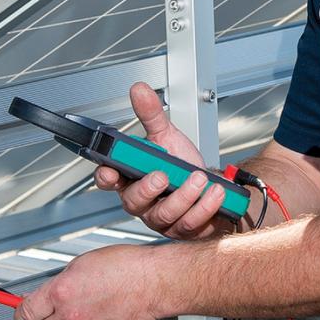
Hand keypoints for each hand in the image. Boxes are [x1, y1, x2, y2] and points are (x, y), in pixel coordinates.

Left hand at [14, 245, 160, 319]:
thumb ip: (59, 282)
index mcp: (62, 291)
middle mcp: (70, 315)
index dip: (21, 313)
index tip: (22, 313)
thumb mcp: (83, 262)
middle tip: (53, 311)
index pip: (25, 312)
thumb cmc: (124, 266)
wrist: (151, 281)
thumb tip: (43, 294)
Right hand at [94, 81, 230, 239]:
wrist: (212, 185)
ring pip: (164, 214)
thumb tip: (139, 90)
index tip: (110, 171)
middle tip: (162, 175)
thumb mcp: (166, 135)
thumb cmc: (182, 164)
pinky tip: (214, 192)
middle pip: (133, 202)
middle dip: (147, 188)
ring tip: (198, 177)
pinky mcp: (183, 230)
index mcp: (131, 178)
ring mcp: (163, 219)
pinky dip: (204, 207)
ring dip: (183, 195)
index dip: (106, 177)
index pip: (109, 180)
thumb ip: (150, 114)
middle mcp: (144, 202)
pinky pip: (190, 223)